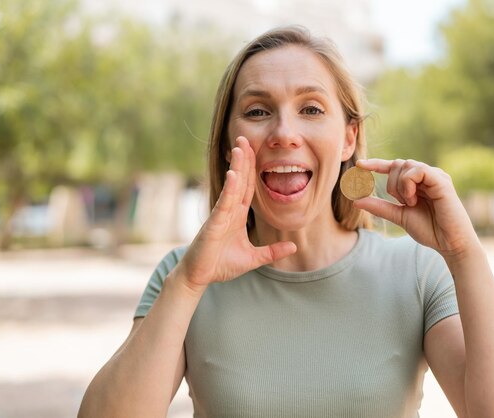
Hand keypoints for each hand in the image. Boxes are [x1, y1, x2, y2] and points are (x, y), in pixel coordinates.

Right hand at [175, 137, 296, 290]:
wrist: (199, 276)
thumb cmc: (220, 265)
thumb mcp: (253, 258)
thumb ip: (272, 252)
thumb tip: (294, 246)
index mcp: (237, 215)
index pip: (248, 188)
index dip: (253, 169)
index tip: (256, 151)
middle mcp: (229, 211)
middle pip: (240, 180)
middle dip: (244, 159)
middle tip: (246, 137)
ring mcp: (220, 215)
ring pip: (232, 187)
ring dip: (237, 166)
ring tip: (240, 147)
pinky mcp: (213, 223)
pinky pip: (224, 203)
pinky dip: (230, 189)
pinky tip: (234, 174)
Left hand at [353, 158, 479, 258]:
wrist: (450, 244)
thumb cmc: (429, 230)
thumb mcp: (399, 216)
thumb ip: (380, 207)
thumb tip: (356, 200)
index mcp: (418, 182)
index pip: (394, 167)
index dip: (376, 164)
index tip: (359, 164)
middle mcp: (427, 175)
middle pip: (397, 164)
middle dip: (392, 184)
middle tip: (402, 203)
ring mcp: (435, 176)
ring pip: (405, 165)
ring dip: (400, 186)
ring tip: (410, 203)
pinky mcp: (441, 180)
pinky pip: (417, 170)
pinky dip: (408, 184)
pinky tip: (414, 200)